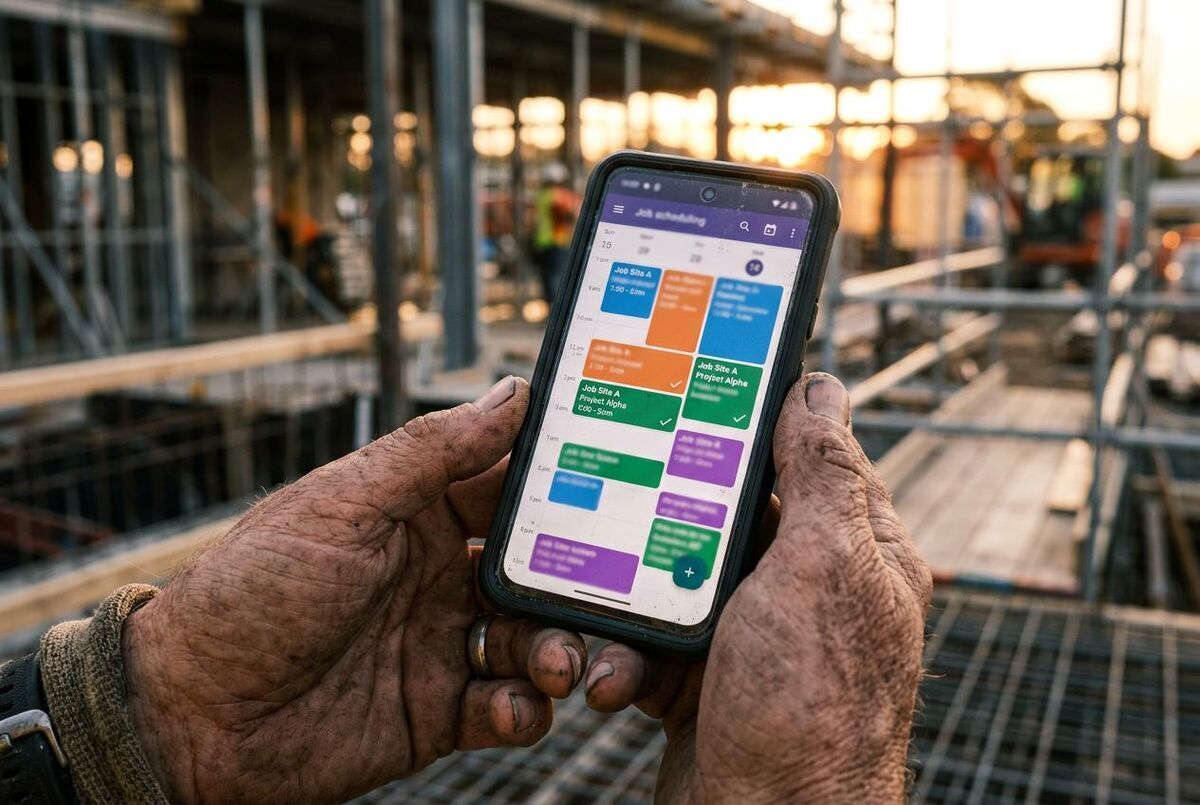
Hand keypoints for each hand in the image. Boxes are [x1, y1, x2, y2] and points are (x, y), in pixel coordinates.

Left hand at [122, 377, 588, 801]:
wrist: (189, 718)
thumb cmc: (252, 594)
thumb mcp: (341, 504)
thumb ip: (430, 451)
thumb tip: (508, 393)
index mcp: (416, 514)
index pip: (506, 487)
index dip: (560, 482)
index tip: (618, 474)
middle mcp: (438, 575)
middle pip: (537, 569)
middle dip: (578, 578)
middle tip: (605, 586)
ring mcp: (440, 643)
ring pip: (535, 639)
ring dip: (561, 648)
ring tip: (557, 661)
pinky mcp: (438, 711)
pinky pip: (508, 707)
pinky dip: (524, 708)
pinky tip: (512, 705)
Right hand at [585, 373, 931, 802]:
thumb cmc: (811, 710)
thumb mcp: (822, 569)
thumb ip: (822, 476)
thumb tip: (820, 389)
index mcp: (853, 551)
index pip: (808, 455)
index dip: (757, 420)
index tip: (696, 385)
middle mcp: (804, 589)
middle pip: (723, 512)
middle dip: (668, 517)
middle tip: (626, 501)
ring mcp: (751, 637)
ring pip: (671, 575)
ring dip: (631, 601)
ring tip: (614, 625)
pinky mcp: (701, 681)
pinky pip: (647, 642)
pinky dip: (623, 660)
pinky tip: (615, 680)